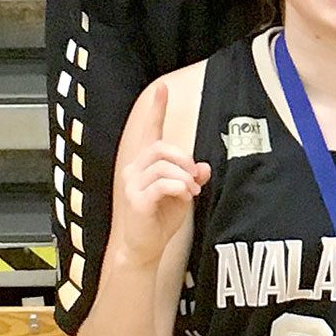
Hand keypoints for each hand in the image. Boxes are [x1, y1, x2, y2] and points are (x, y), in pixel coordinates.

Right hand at [113, 81, 208, 265]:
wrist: (145, 247)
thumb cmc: (161, 219)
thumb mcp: (183, 194)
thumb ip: (192, 177)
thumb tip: (203, 167)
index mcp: (146, 164)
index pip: (151, 131)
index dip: (156, 109)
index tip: (162, 89)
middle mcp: (135, 169)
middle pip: (162, 147)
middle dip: (184, 158)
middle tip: (194, 177)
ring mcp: (132, 184)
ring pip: (163, 164)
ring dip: (184, 176)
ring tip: (191, 190)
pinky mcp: (136, 199)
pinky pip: (161, 183)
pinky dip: (179, 186)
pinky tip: (186, 194)